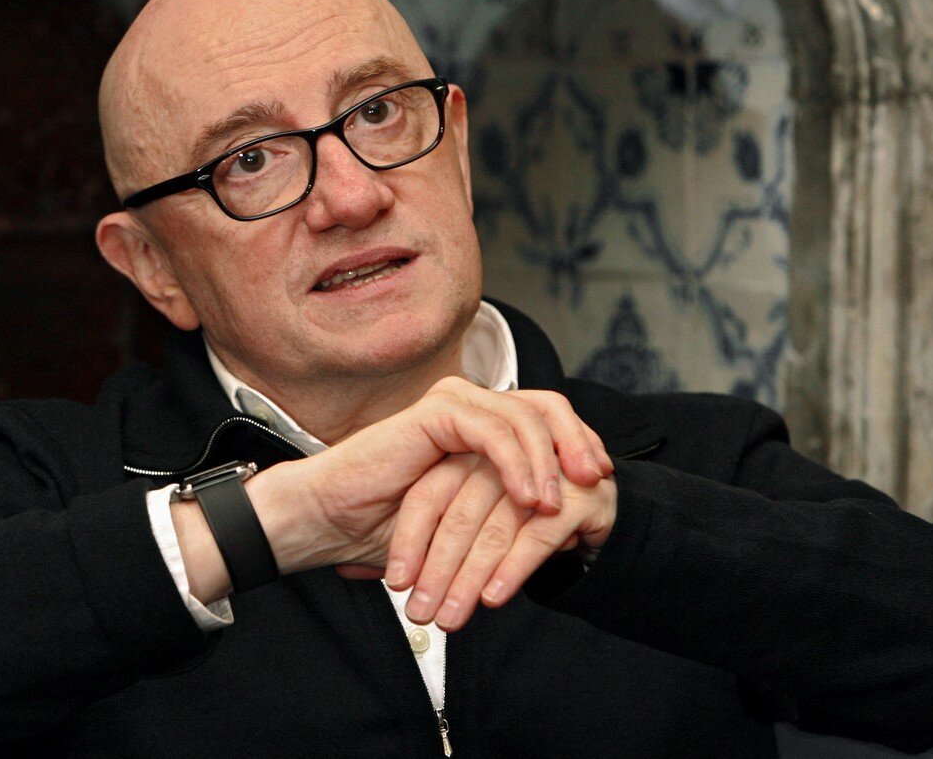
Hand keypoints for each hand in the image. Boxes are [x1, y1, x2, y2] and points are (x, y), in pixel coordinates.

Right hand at [251, 379, 610, 576]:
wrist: (330, 521)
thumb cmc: (389, 527)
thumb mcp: (470, 521)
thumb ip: (513, 508)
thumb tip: (577, 522)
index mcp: (480, 426)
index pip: (547, 419)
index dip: (579, 444)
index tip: (601, 483)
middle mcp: (470, 406)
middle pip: (547, 405)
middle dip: (578, 441)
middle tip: (598, 481)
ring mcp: (454, 404)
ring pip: (526, 416)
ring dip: (550, 461)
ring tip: (560, 505)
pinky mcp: (436, 412)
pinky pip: (494, 431)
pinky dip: (518, 464)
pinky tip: (531, 500)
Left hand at [385, 454, 616, 630]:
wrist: (594, 506)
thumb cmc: (521, 516)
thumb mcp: (466, 517)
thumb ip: (425, 534)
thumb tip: (358, 571)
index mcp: (469, 447)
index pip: (430, 495)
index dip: (411, 541)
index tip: (397, 584)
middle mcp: (504, 454)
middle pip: (460, 513)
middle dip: (438, 570)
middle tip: (421, 613)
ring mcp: (544, 469)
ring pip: (496, 526)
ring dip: (470, 578)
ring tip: (451, 617)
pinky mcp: (578, 493)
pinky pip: (538, 534)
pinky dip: (512, 568)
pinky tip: (492, 598)